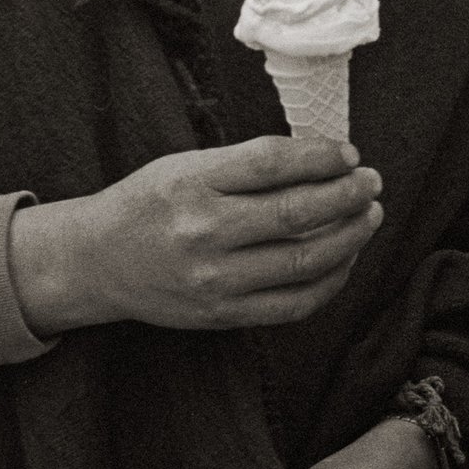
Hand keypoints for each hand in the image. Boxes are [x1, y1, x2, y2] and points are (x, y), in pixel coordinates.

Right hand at [8, 135, 382, 335]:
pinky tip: (344, 259)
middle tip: (372, 182)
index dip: (322, 157)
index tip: (350, 153)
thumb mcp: (186, 166)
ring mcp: (214, 280)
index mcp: (192, 184)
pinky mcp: (223, 315)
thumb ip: (247, 163)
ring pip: (305, 262)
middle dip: (348, 195)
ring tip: (369, 217)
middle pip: (296, 213)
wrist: (96, 263)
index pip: (273, 163)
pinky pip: (294, 304)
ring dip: (350, 237)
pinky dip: (330, 281)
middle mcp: (203, 233)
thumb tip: (324, 159)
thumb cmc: (148, 204)